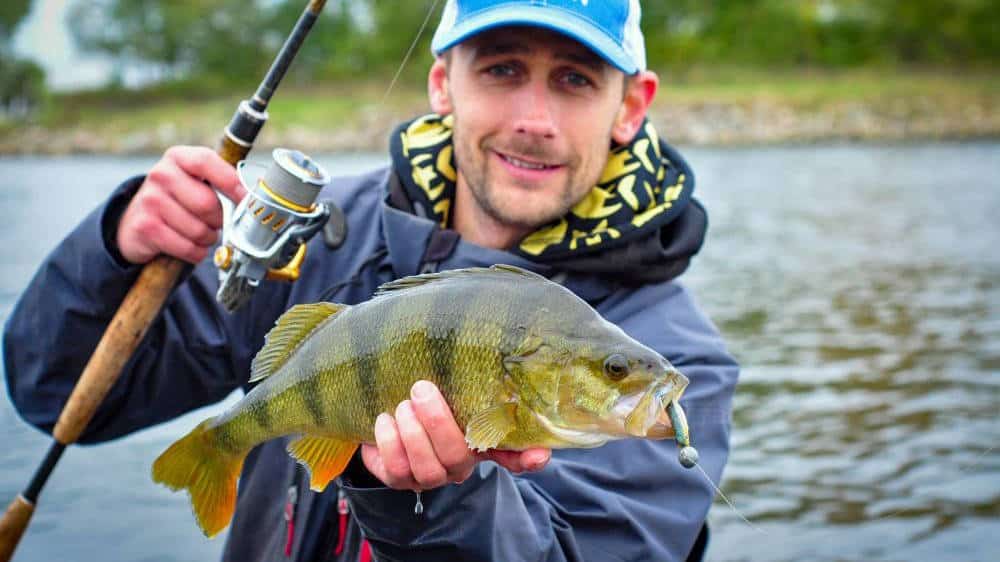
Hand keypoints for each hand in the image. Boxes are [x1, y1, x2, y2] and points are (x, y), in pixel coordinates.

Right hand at [117, 146, 246, 264]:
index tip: (246, 199)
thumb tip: (257, 194)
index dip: (231, 182)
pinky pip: (187, 247)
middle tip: (216, 222)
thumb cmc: (179, 199)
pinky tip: (191, 246)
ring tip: (201, 233)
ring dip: (208, 238)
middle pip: (207, 203)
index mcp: (178, 157)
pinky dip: (196, 252)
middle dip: (219, 220)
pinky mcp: (145, 227)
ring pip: (199, 230)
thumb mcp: (197, 181)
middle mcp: (161, 175)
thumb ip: (223, 182)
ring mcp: (150, 200)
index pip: (206, 162)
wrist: (137, 220)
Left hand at [361, 380, 550, 489]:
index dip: (528, 458)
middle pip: (458, 456)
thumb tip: (492, 359)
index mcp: (479, 440)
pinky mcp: (399, 480)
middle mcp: (459, 465)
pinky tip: (386, 419)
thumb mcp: (447, 389)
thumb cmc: (424, 399)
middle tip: (421, 388)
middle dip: (438, 422)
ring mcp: (430, 476)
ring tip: (403, 405)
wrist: (384, 411)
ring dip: (412, 433)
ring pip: (427, 468)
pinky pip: (396, 470)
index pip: (514, 457)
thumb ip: (468, 382)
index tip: (538, 454)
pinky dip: (389, 442)